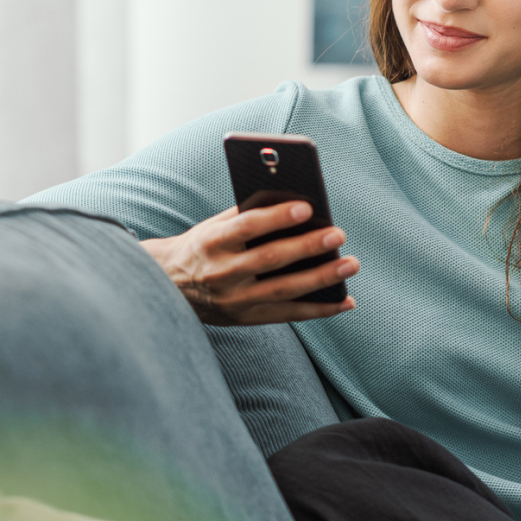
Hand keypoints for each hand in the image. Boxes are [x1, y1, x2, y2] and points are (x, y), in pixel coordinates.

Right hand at [140, 201, 358, 325]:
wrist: (170, 287)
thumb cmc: (205, 245)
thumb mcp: (215, 226)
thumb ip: (249, 214)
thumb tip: (297, 201)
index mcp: (212, 242)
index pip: (247, 227)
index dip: (277, 217)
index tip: (308, 207)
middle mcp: (222, 273)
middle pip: (270, 259)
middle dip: (307, 247)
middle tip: (338, 235)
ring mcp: (234, 300)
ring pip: (284, 290)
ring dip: (322, 279)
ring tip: (350, 265)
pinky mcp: (246, 319)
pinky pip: (289, 315)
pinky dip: (320, 309)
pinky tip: (345, 301)